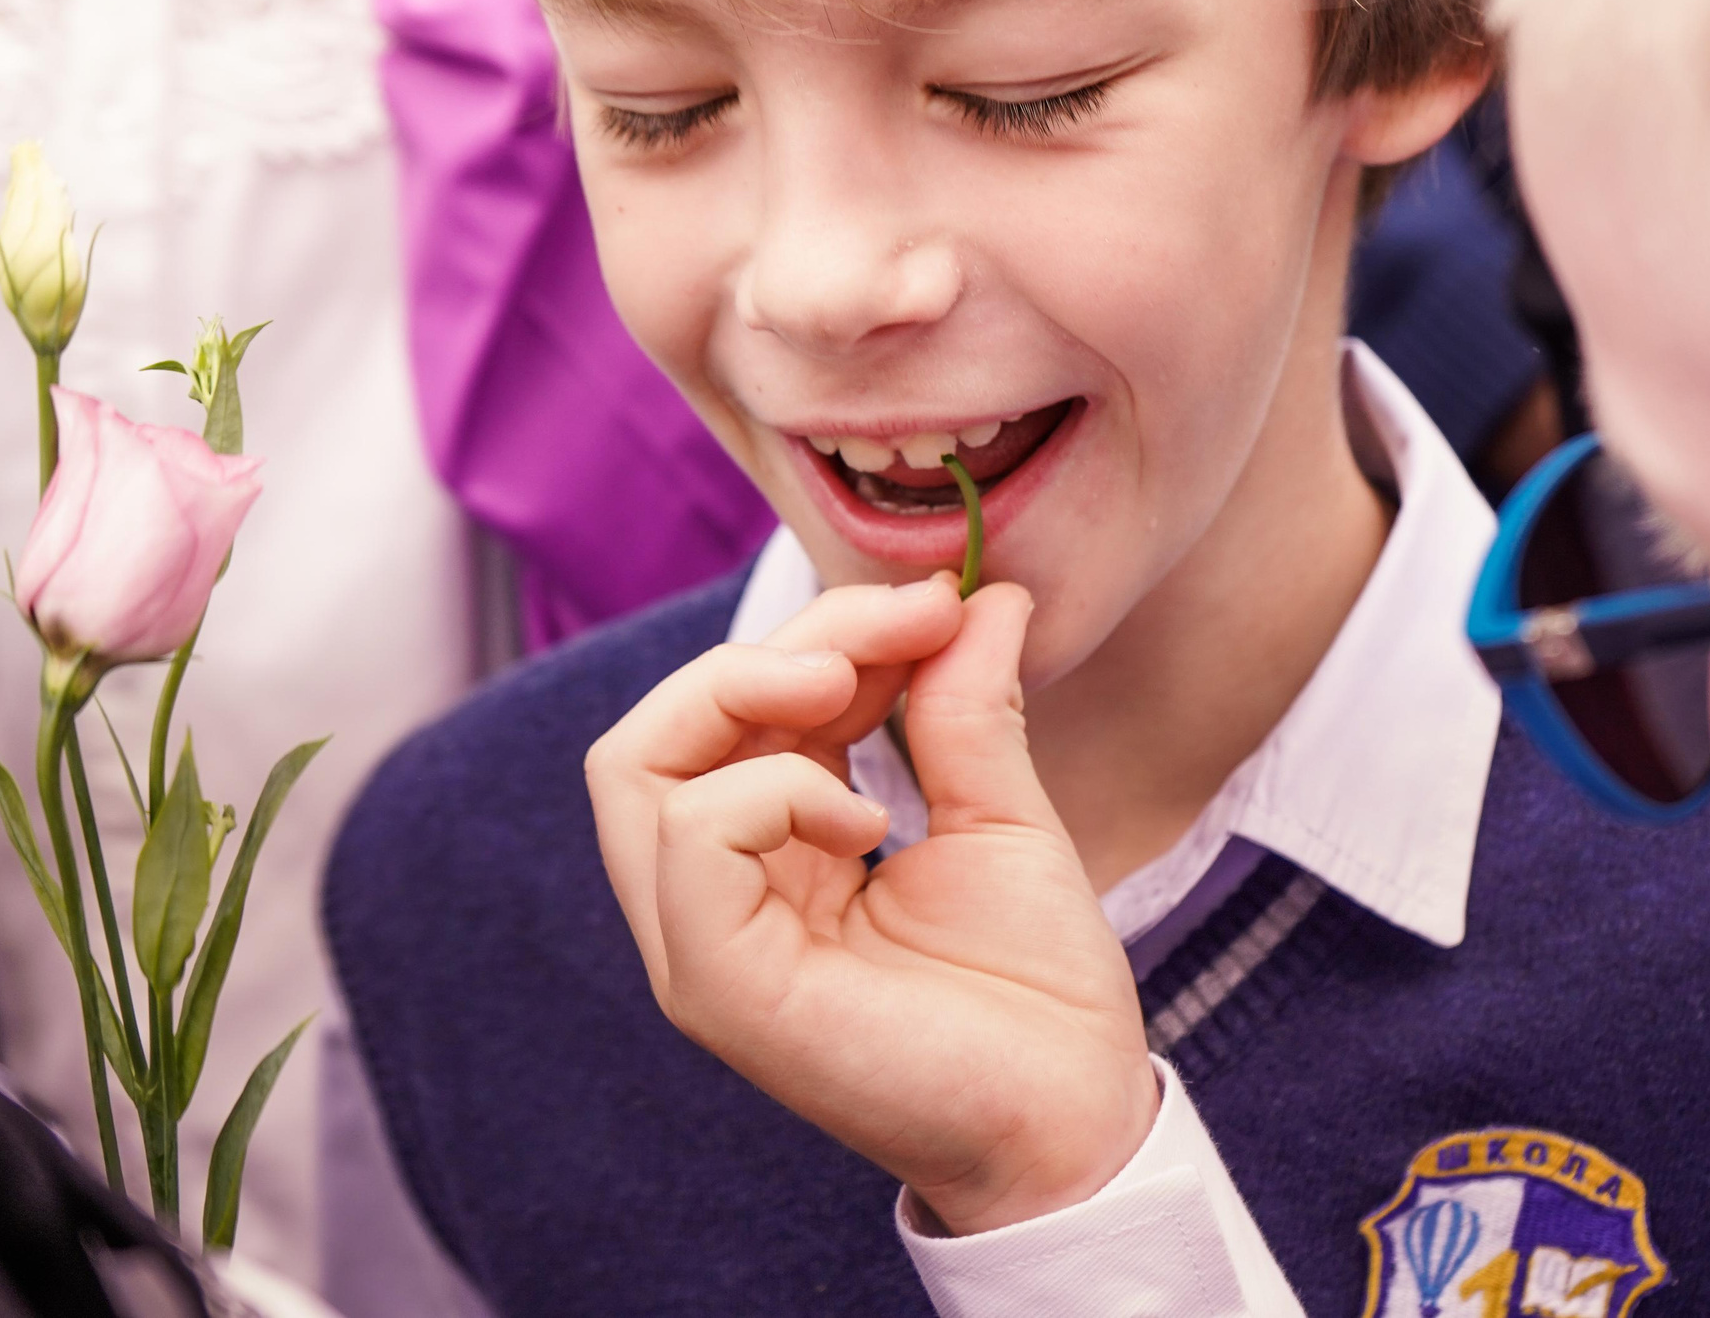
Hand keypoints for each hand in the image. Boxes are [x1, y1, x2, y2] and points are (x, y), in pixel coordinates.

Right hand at [585, 576, 1158, 1235]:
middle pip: (661, 723)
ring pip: (634, 766)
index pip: (731, 709)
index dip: (822, 632)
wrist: (1075, 1115)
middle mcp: (715, 897)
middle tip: (898, 628)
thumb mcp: (1000, 815)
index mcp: (770, 853)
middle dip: (776, 644)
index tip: (935, 604)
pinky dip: (770, 791)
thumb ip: (966, 708)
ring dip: (746, 692)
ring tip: (854, 697)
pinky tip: (864, 818)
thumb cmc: (1035, 990)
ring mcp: (701, 944)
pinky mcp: (715, 985)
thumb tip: (982, 595)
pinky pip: (686, 842)